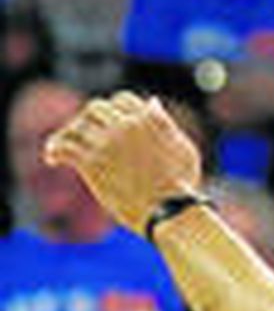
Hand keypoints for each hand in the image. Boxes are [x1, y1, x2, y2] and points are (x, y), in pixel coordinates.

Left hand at [42, 92, 201, 233]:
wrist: (169, 210)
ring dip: (71, 133)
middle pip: (96, 108)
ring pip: (77, 125)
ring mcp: (106, 142)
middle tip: (90, 132)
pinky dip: (54, 150)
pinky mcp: (90, 162)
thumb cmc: (182, 185)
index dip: (116, 109)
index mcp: (149, 118)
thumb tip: (152, 103)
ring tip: (65, 145)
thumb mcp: (184, 148)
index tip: (113, 120)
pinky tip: (52, 160)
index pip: (122, 99)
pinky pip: (63, 147)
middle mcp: (125, 125)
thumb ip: (166, 123)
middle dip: (92, 119)